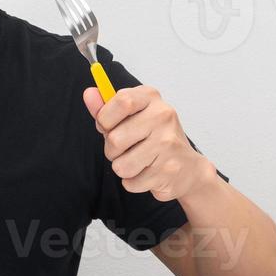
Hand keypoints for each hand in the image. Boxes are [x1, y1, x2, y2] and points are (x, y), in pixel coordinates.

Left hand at [83, 84, 209, 201]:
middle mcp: (163, 116)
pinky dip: (133, 182)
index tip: (107, 125)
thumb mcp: (130, 118)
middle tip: (125, 148)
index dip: (105, 118)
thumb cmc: (153, 139)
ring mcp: (168, 143)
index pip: (122, 101)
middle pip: (115, 139)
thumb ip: (106, 108)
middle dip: (111, 150)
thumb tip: (88, 93)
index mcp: (151, 98)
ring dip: (122, 168)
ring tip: (138, 161)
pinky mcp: (168, 170)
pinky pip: (131, 182)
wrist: (187, 168)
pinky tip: (148, 173)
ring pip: (121, 165)